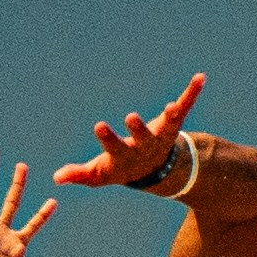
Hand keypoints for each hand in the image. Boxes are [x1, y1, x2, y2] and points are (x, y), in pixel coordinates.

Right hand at [53, 72, 205, 190]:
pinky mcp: (172, 122)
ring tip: (172, 105)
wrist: (153, 172)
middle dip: (137, 128)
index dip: (108, 138)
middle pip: (141, 137)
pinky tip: (200, 77)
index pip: (115, 147)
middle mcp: (145, 145)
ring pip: (166, 124)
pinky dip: (192, 93)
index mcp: (125, 155)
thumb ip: (78, 175)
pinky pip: (185, 106)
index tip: (100, 126)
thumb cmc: (120, 168)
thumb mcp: (98, 175)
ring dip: (170, 115)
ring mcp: (161, 134)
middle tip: (131, 117)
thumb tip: (56, 178)